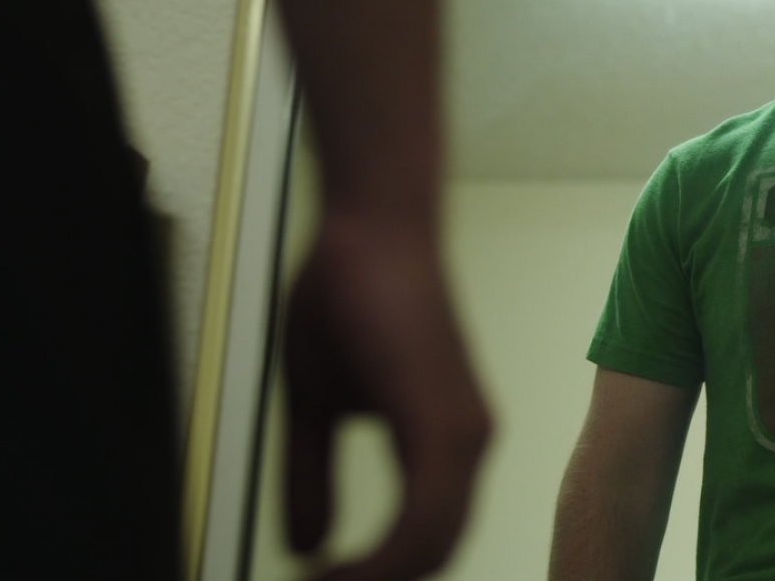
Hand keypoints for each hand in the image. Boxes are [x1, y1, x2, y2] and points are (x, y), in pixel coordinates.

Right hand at [282, 209, 490, 579]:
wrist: (372, 228)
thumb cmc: (348, 296)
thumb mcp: (316, 405)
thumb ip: (314, 476)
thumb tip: (307, 541)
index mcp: (443, 441)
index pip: (423, 539)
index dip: (375, 576)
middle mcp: (467, 443)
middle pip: (433, 554)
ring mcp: (464, 435)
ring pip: (433, 549)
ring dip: (376, 580)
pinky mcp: (447, 425)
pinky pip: (423, 524)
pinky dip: (381, 562)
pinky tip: (332, 572)